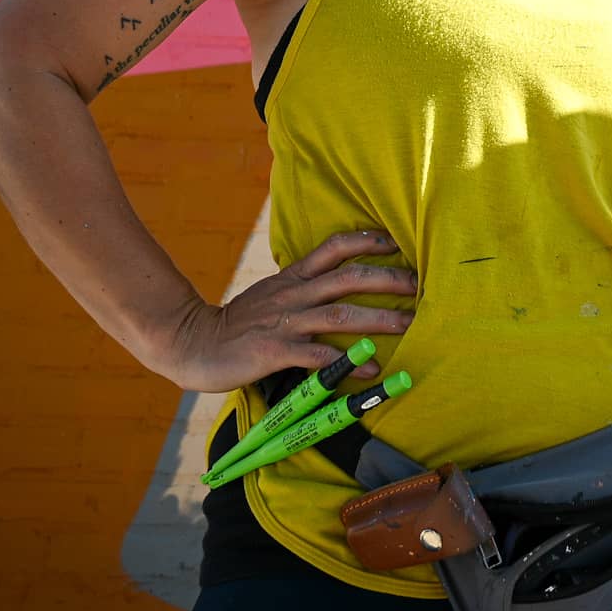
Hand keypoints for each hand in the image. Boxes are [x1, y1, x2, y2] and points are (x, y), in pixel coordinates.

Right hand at [152, 228, 416, 391]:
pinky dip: (347, 362)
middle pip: (349, 279)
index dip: (367, 241)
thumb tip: (338, 288)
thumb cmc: (238, 324)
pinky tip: (371, 369)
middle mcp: (294, 294)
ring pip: (340, 315)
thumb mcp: (272, 294)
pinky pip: (318, 356)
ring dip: (379, 319)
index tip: (397, 242)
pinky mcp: (274, 351)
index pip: (334, 248)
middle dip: (389, 280)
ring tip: (411, 325)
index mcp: (293, 278)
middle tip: (421, 286)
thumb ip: (303, 288)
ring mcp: (285, 322)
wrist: (190, 342)